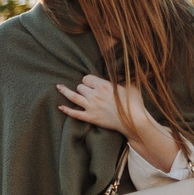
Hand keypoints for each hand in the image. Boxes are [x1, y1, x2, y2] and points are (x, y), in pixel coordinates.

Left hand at [57, 75, 177, 172]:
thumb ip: (123, 79)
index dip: (89, 81)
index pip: (87, 78)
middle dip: (83, 88)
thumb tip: (121, 73)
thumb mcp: (131, 86)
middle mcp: (95, 95)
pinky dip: (66, 110)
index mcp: (103, 85)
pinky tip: (60, 106)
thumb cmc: (134, 103)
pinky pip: (74, 113)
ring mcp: (91, 107)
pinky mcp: (90, 117)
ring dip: (65, 91)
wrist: (134, 121)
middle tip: (88, 92)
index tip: (92, 84)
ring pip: (73, 96)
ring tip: (59, 87)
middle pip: (80, 87)